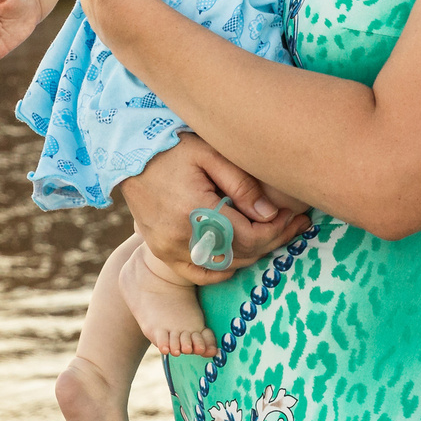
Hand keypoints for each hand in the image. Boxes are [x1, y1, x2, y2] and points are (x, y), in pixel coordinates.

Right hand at [119, 134, 310, 280]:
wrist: (127, 155)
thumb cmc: (172, 147)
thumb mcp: (210, 153)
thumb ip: (242, 183)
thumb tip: (270, 214)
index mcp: (194, 210)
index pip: (247, 236)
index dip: (276, 230)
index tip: (293, 217)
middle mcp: (179, 236)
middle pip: (239, 254)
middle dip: (271, 240)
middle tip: (294, 226)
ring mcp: (167, 249)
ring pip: (223, 266)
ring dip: (252, 254)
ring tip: (274, 234)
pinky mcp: (161, 253)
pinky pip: (200, 273)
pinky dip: (224, 269)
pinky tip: (242, 254)